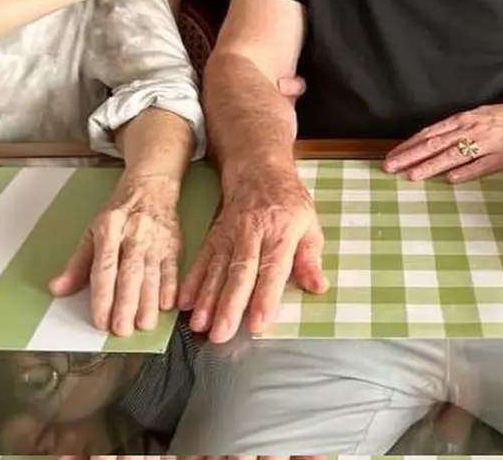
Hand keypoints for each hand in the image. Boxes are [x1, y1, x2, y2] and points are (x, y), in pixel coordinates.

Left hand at [49, 174, 181, 334]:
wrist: (150, 185)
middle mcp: (133, 232)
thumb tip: (57, 288)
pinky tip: (167, 304)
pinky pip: (172, 267)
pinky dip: (170, 286)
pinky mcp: (173, 242)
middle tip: (121, 329)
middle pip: (129, 272)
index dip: (102, 295)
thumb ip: (77, 264)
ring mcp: (155, 237)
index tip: (100, 320)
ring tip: (144, 324)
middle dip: (126, 302)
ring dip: (148, 301)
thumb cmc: (119, 212)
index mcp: (109, 227)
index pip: (104, 266)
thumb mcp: (92, 232)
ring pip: (152, 273)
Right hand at [178, 164, 326, 342]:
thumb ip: (310, 257)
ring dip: (206, 298)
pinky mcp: (215, 233)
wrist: (258, 168)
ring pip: (217, 268)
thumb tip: (318, 286)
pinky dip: (192, 280)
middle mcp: (252, 233)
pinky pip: (202, 258)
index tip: (258, 323)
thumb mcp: (309, 223)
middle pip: (240, 271)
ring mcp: (230, 233)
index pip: (272, 268)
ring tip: (199, 324)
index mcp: (281, 232)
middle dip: (229, 304)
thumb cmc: (287, 201)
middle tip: (221, 333)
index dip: (265, 297)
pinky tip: (184, 301)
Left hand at [383, 100, 502, 180]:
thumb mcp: (479, 118)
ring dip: (431, 166)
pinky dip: (466, 172)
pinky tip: (450, 180)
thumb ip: (458, 131)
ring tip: (412, 175)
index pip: (430, 133)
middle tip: (389, 167)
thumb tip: (434, 142)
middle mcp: (470, 129)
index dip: (409, 145)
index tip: (391, 156)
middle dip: (411, 156)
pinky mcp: (502, 157)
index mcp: (463, 120)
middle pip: (435, 144)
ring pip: (453, 155)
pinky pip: (481, 165)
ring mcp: (485, 143)